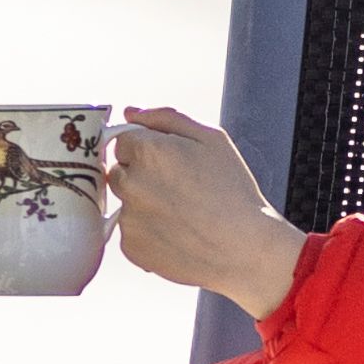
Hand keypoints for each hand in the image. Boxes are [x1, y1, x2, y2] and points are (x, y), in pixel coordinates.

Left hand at [104, 106, 303, 316]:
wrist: (245, 250)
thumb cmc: (234, 192)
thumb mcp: (212, 139)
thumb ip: (166, 118)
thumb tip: (132, 112)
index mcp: (147, 150)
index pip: (123, 139)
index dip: (147, 149)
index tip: (170, 163)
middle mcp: (130, 183)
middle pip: (118, 170)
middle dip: (140, 175)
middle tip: (178, 189)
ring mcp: (128, 218)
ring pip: (124, 202)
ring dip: (143, 204)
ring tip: (181, 214)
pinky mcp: (130, 247)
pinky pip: (131, 232)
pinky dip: (148, 232)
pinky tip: (177, 233)